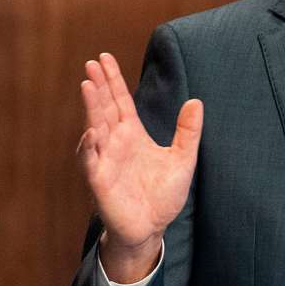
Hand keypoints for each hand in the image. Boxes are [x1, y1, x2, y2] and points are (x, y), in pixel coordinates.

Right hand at [77, 53, 202, 281]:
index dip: (112, 80)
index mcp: (132, 134)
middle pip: (105, 109)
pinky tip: (91, 132)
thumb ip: (188, 131)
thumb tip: (196, 101)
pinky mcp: (100, 181)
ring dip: (91, 108)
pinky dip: (89, 147)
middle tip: (92, 63)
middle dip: (98, 86)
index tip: (104, 58)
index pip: (120, 101)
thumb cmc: (163, 194)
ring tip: (88, 85)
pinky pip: (92, 161)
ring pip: (95, 128)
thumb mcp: (183, 159)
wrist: (152, 227)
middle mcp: (115, 143)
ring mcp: (105, 160)